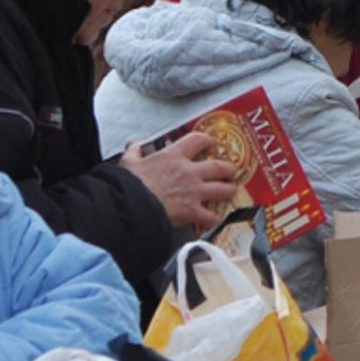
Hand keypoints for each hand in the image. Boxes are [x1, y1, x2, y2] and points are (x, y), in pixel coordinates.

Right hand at [119, 131, 237, 227]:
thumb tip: (134, 146)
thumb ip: (134, 151)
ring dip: (229, 189)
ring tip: (231, 190)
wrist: (131, 206)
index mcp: (173, 157)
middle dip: (227, 168)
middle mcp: (189, 172)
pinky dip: (216, 219)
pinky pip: (211, 217)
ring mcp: (193, 192)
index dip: (207, 140)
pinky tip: (217, 220)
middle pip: (218, 166)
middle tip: (230, 169)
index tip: (210, 142)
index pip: (197, 140)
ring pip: (222, 189)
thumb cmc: (130, 185)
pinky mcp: (192, 211)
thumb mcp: (128, 162)